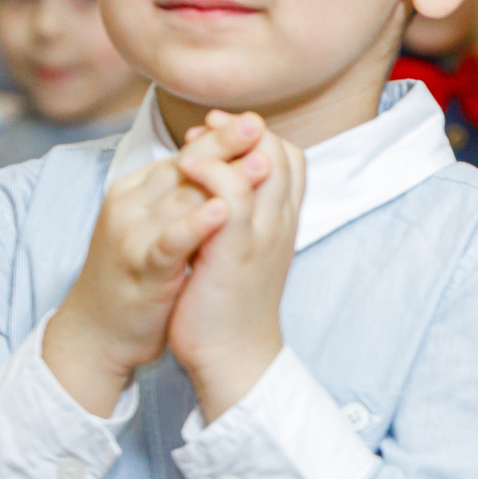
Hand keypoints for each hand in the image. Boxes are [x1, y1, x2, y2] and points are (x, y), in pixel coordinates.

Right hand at [39, 119, 265, 415]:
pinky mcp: (138, 267)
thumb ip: (185, 193)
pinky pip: (169, 242)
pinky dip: (194, 226)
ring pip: (179, 199)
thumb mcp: (162, 224)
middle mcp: (131, 204)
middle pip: (184, 167)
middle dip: (223, 145)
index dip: (222, 138)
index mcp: (139, 190)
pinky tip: (222, 212)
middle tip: (257, 123)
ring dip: (221, 180)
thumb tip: (225, 160)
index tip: (256, 120)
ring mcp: (132, 234)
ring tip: (259, 164)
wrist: (99, 332)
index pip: (186, 155)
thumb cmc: (140, 273)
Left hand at [169, 112, 304, 418]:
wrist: (232, 356)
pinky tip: (186, 166)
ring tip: (196, 137)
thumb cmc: (229, 305)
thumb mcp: (242, 253)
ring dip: (228, 144)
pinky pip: (233, 197)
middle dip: (244, 130)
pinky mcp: (238, 250)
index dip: (261, 138)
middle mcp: (282, 223)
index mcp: (284, 223)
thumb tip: (221, 192)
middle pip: (282, 153)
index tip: (224, 131)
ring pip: (264, 166)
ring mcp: (265, 235)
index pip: (291, 160)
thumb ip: (241, 220)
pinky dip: (213, 174)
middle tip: (210, 122)